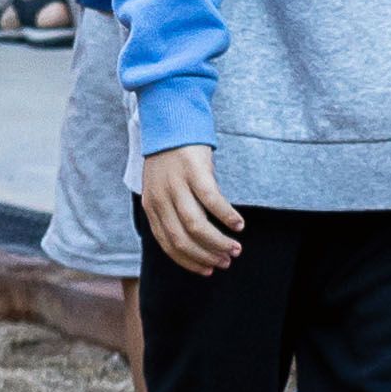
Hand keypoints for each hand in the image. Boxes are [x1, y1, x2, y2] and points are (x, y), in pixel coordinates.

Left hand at [135, 141, 239, 273]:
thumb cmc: (171, 158)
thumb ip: (172, 211)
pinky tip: (239, 224)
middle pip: (182, 239)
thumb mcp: (162, 188)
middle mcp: (161, 198)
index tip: (207, 270)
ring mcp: (176, 184)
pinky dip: (226, 216)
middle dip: (206, 256)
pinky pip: (212, 200)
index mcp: (152, 206)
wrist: (171, 120)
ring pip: (196, 226)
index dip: (189, 261)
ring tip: (235, 249)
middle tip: (226, 262)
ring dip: (218, 242)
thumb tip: (196, 241)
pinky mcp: (194, 170)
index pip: (168, 244)